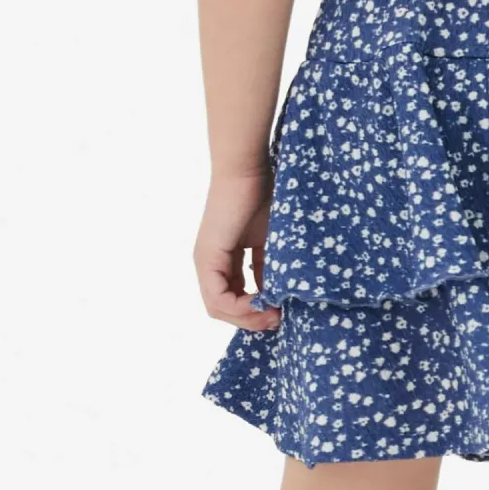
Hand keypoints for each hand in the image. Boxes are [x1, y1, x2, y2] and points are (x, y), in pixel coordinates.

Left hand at [194, 166, 281, 327]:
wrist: (248, 169)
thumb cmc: (265, 195)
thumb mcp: (272, 242)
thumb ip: (270, 269)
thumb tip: (281, 300)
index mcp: (224, 260)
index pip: (234, 299)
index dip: (257, 311)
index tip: (283, 311)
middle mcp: (209, 264)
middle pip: (224, 309)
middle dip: (252, 320)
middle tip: (279, 320)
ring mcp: (205, 262)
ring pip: (218, 307)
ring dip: (246, 317)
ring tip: (272, 315)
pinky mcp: (207, 258)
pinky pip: (218, 297)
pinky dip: (240, 306)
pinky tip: (262, 301)